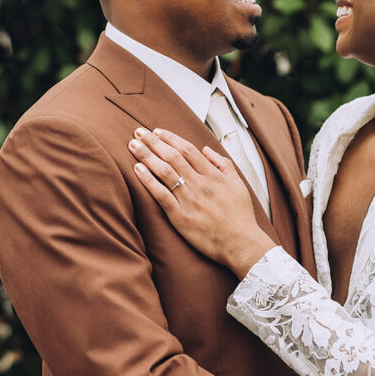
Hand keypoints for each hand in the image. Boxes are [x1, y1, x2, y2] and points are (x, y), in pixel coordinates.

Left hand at [129, 128, 275, 274]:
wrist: (241, 244)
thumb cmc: (240, 217)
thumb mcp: (238, 185)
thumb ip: (223, 165)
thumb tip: (206, 149)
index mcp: (214, 175)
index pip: (188, 150)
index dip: (171, 138)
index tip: (157, 131)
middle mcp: (200, 184)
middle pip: (173, 156)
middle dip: (154, 142)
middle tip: (139, 132)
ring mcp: (190, 200)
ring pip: (165, 171)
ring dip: (147, 156)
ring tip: (133, 145)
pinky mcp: (181, 217)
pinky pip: (161, 195)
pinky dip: (148, 180)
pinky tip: (137, 169)